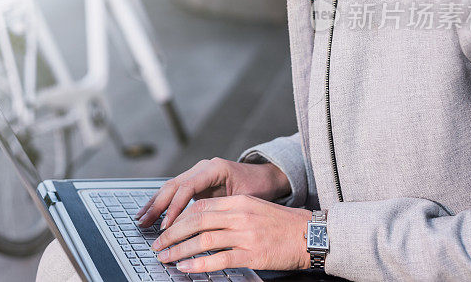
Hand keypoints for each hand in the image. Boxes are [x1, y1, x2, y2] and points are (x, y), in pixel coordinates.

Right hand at [136, 157, 289, 229]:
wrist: (264, 177)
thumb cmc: (258, 187)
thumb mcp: (245, 199)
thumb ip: (224, 211)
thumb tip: (206, 231)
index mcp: (213, 168)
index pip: (187, 187)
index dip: (175, 208)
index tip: (168, 226)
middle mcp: (202, 167)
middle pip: (173, 186)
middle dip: (157, 206)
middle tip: (145, 223)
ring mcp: (197, 173)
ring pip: (170, 187)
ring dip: (154, 204)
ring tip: (141, 218)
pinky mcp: (195, 182)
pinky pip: (174, 192)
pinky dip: (162, 202)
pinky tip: (151, 212)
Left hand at [150, 195, 311, 271]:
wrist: (312, 236)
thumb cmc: (284, 224)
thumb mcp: (255, 208)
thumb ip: (231, 212)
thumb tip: (203, 222)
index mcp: (238, 202)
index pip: (201, 206)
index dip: (179, 218)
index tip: (166, 227)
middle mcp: (239, 215)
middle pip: (196, 221)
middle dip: (172, 234)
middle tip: (158, 244)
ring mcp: (245, 235)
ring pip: (203, 240)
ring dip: (180, 250)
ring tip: (166, 257)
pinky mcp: (252, 254)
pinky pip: (219, 259)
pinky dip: (199, 264)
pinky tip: (186, 267)